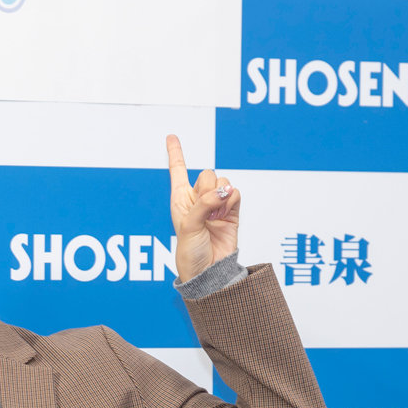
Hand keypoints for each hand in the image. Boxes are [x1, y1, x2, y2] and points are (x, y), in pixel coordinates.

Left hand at [166, 134, 239, 283]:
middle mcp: (197, 200)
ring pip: (223, 182)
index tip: (171, 136)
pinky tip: (225, 215)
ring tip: (215, 217)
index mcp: (179, 200)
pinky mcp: (232, 211)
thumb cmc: (190, 253)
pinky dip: (232, 201)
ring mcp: (215, 204)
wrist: (209, 271)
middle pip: (207, 174)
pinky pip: (235, 193)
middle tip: (204, 210)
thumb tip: (225, 191)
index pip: (178, 172)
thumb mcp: (188, 226)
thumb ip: (203, 204)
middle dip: (207, 189)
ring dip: (220, 197)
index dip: (176, 154)